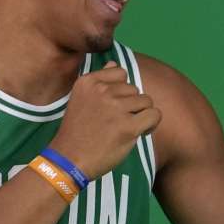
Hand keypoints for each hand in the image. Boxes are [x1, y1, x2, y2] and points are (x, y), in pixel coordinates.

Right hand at [50, 62, 161, 179]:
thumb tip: (114, 63)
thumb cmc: (77, 131)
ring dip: (141, 114)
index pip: (120, 72)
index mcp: (88, 82)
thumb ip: (99, 81)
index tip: (113, 105)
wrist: (69, 160)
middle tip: (118, 121)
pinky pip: (154, 115)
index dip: (121, 90)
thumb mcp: (81, 99)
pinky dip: (151, 124)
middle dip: (131, 104)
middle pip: (135, 88)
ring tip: (127, 127)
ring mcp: (116, 108)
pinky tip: (139, 132)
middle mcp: (102, 91)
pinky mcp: (128, 126)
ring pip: (146, 101)